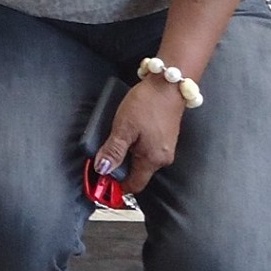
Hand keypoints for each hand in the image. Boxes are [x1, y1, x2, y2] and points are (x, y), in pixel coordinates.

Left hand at [95, 75, 187, 195]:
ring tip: (114, 139)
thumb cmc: (147, 104)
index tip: (102, 181)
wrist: (168, 85)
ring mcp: (166, 148)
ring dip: (126, 155)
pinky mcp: (165, 138)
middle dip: (119, 168)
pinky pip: (146, 149)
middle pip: (137, 173)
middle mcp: (162, 158)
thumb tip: (102, 169)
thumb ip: (113, 150)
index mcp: (153, 160)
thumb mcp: (124, 127)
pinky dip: (134, 146)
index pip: (134, 185)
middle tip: (103, 155)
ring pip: (141, 160)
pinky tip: (127, 132)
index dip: (118, 186)